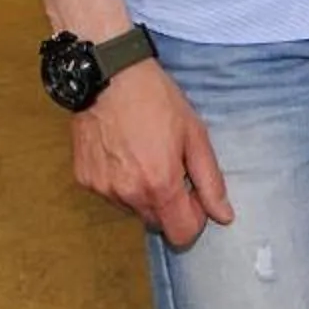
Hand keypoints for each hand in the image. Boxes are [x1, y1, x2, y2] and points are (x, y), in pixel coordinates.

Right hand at [72, 62, 231, 248]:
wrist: (107, 73)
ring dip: (142, 192)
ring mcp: (103, 189)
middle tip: (168, 166)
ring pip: (132, 208)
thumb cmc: (154, 98)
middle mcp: (129, 195)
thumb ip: (210, 181)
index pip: (182, 235)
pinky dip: (119, 180)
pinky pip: (109, 193)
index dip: (194, 218)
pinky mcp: (84, 179)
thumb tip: (224, 216)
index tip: (192, 192)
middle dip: (168, 204)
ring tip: (141, 153)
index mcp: (160, 186)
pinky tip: (120, 150)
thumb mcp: (194, 133)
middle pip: (157, 223)